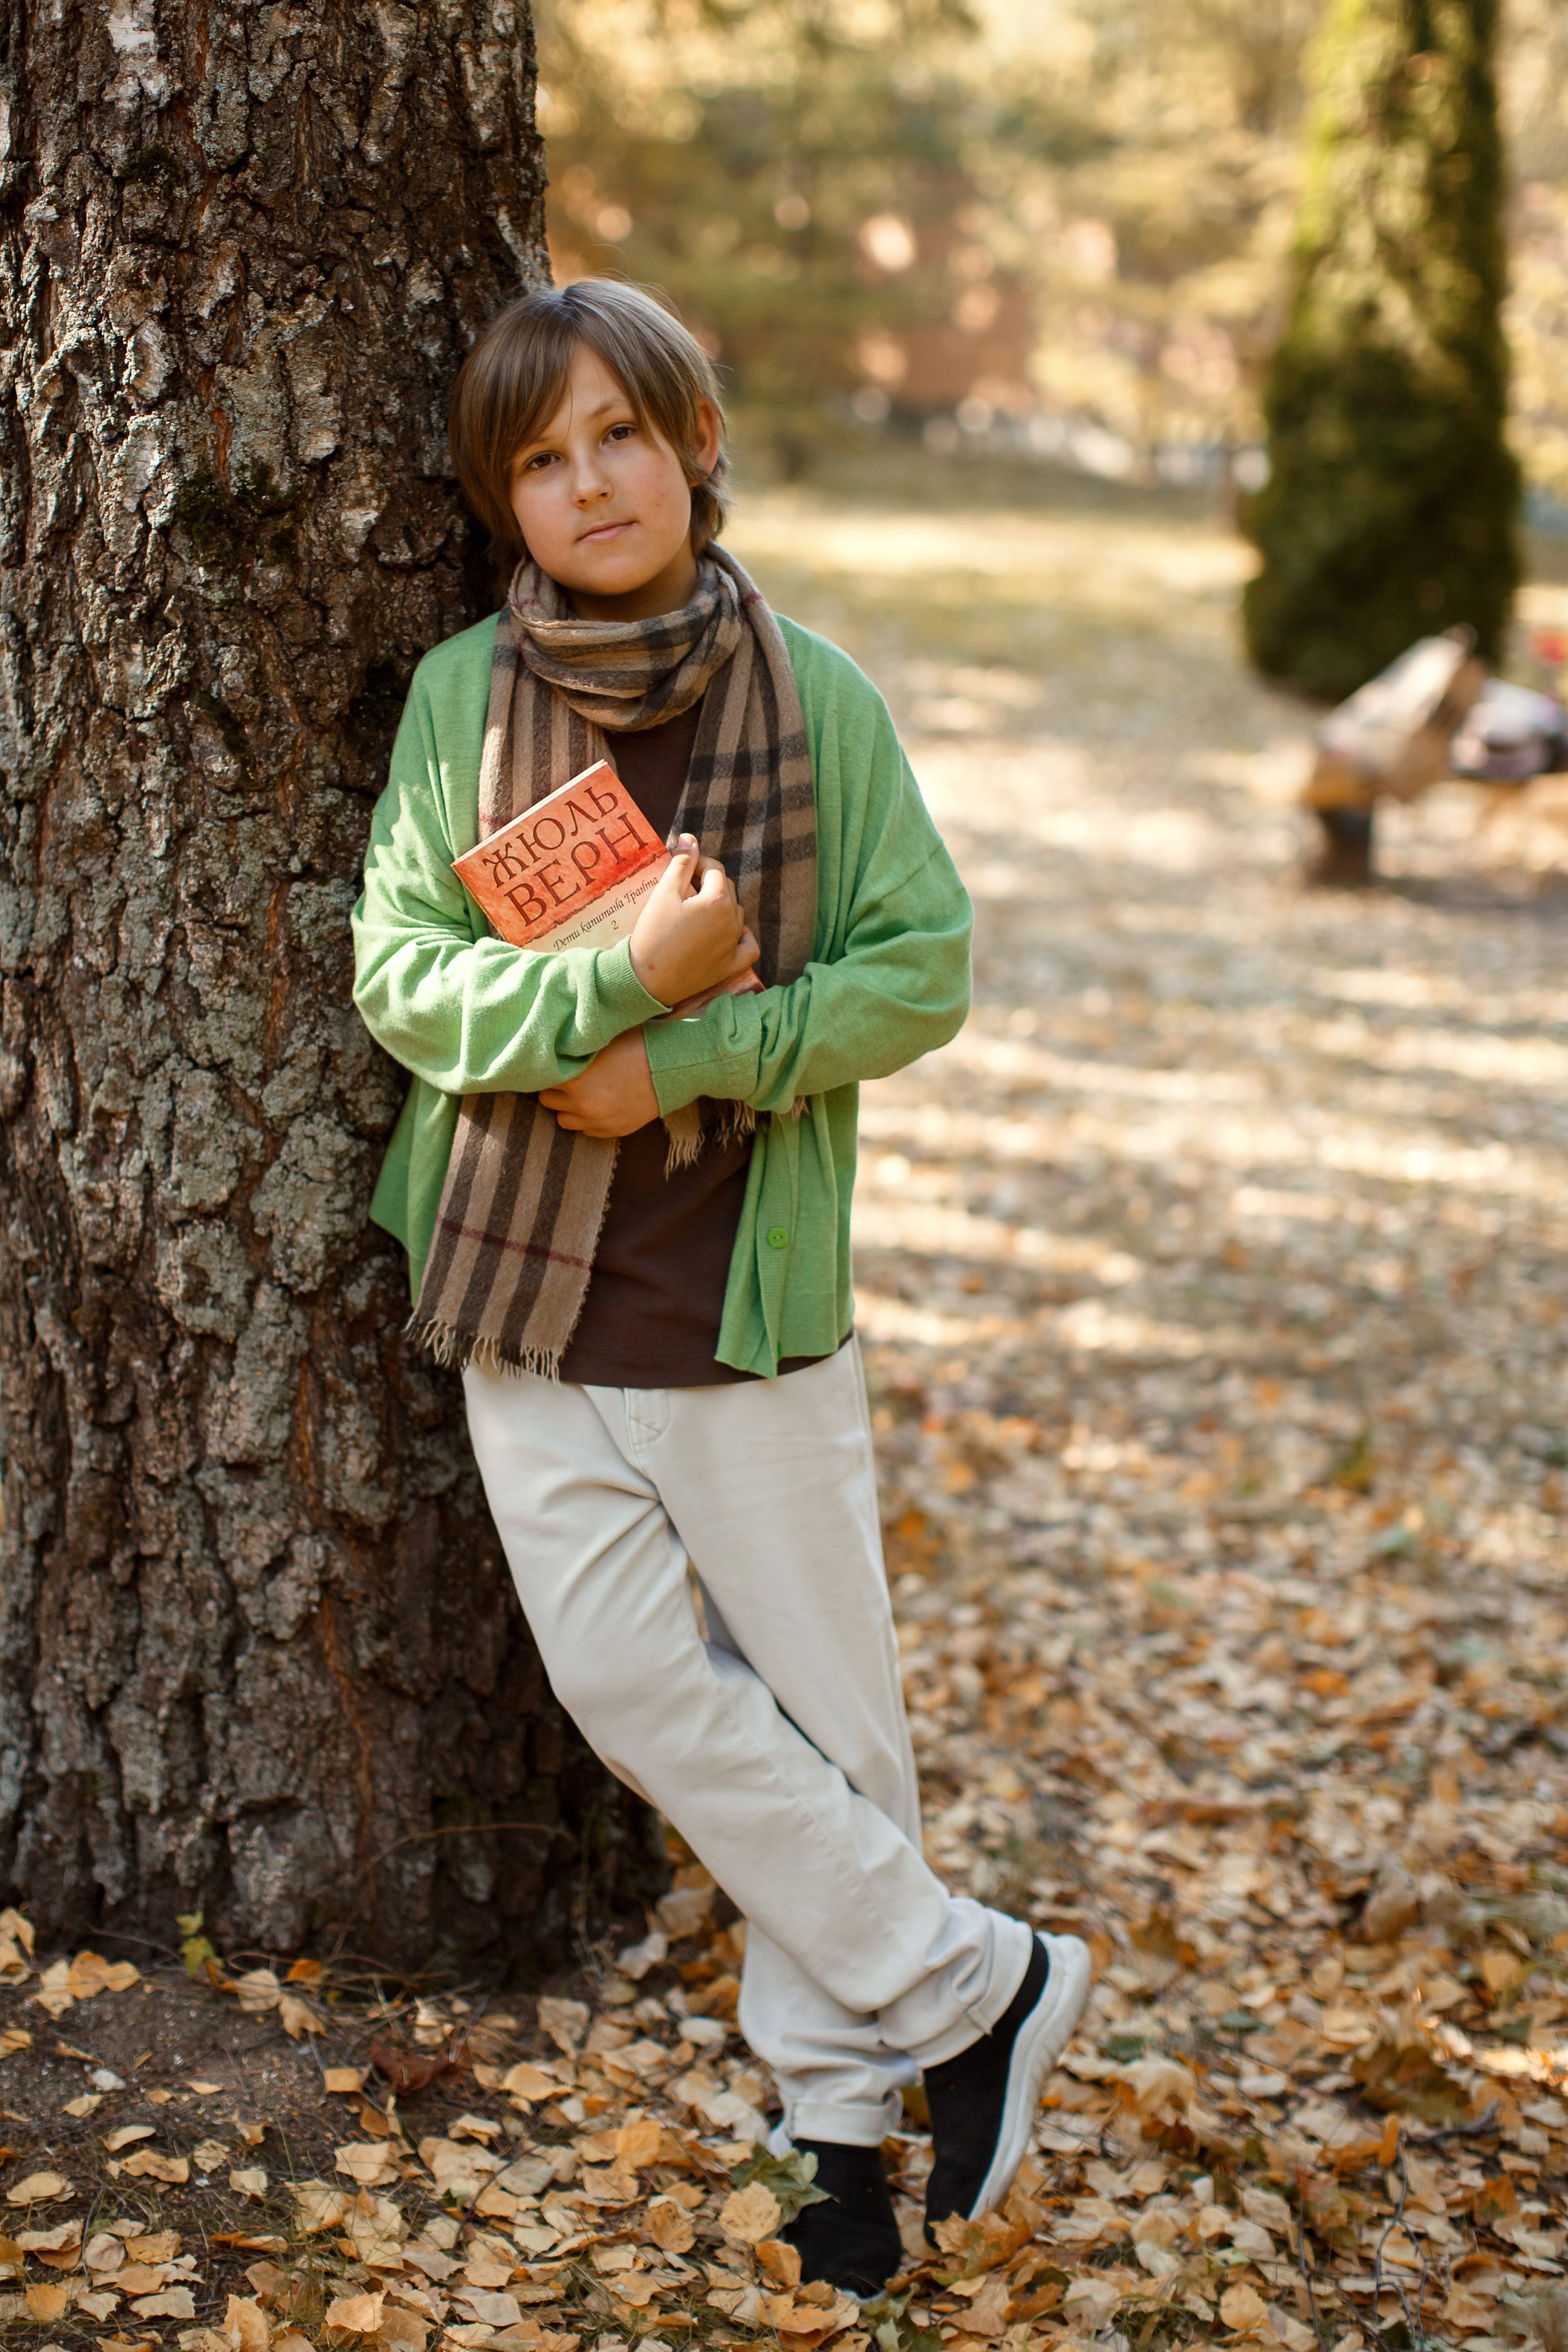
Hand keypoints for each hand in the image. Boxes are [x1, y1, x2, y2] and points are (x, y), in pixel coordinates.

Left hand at [539, 1029, 658, 1138]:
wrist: (672, 1068)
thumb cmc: (638, 1045)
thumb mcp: (602, 1039)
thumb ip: (575, 1047)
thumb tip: (555, 1044)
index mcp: (575, 1078)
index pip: (541, 1078)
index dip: (548, 1069)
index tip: (555, 1063)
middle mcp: (581, 1103)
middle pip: (547, 1101)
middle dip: (556, 1089)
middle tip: (569, 1077)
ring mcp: (597, 1121)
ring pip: (563, 1120)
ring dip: (569, 1108)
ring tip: (582, 1093)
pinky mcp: (612, 1131)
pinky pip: (586, 1131)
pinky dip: (588, 1119)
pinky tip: (600, 1103)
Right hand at [629, 834, 748, 1004]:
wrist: (646, 980)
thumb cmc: (653, 934)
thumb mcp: (663, 893)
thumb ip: (681, 864)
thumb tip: (689, 838)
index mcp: (718, 901)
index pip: (714, 869)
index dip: (697, 863)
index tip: (681, 868)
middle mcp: (733, 922)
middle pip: (726, 889)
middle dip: (707, 884)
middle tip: (682, 889)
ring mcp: (734, 945)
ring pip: (736, 914)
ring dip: (720, 907)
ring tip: (695, 911)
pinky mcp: (731, 966)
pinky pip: (748, 946)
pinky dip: (741, 936)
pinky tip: (727, 933)